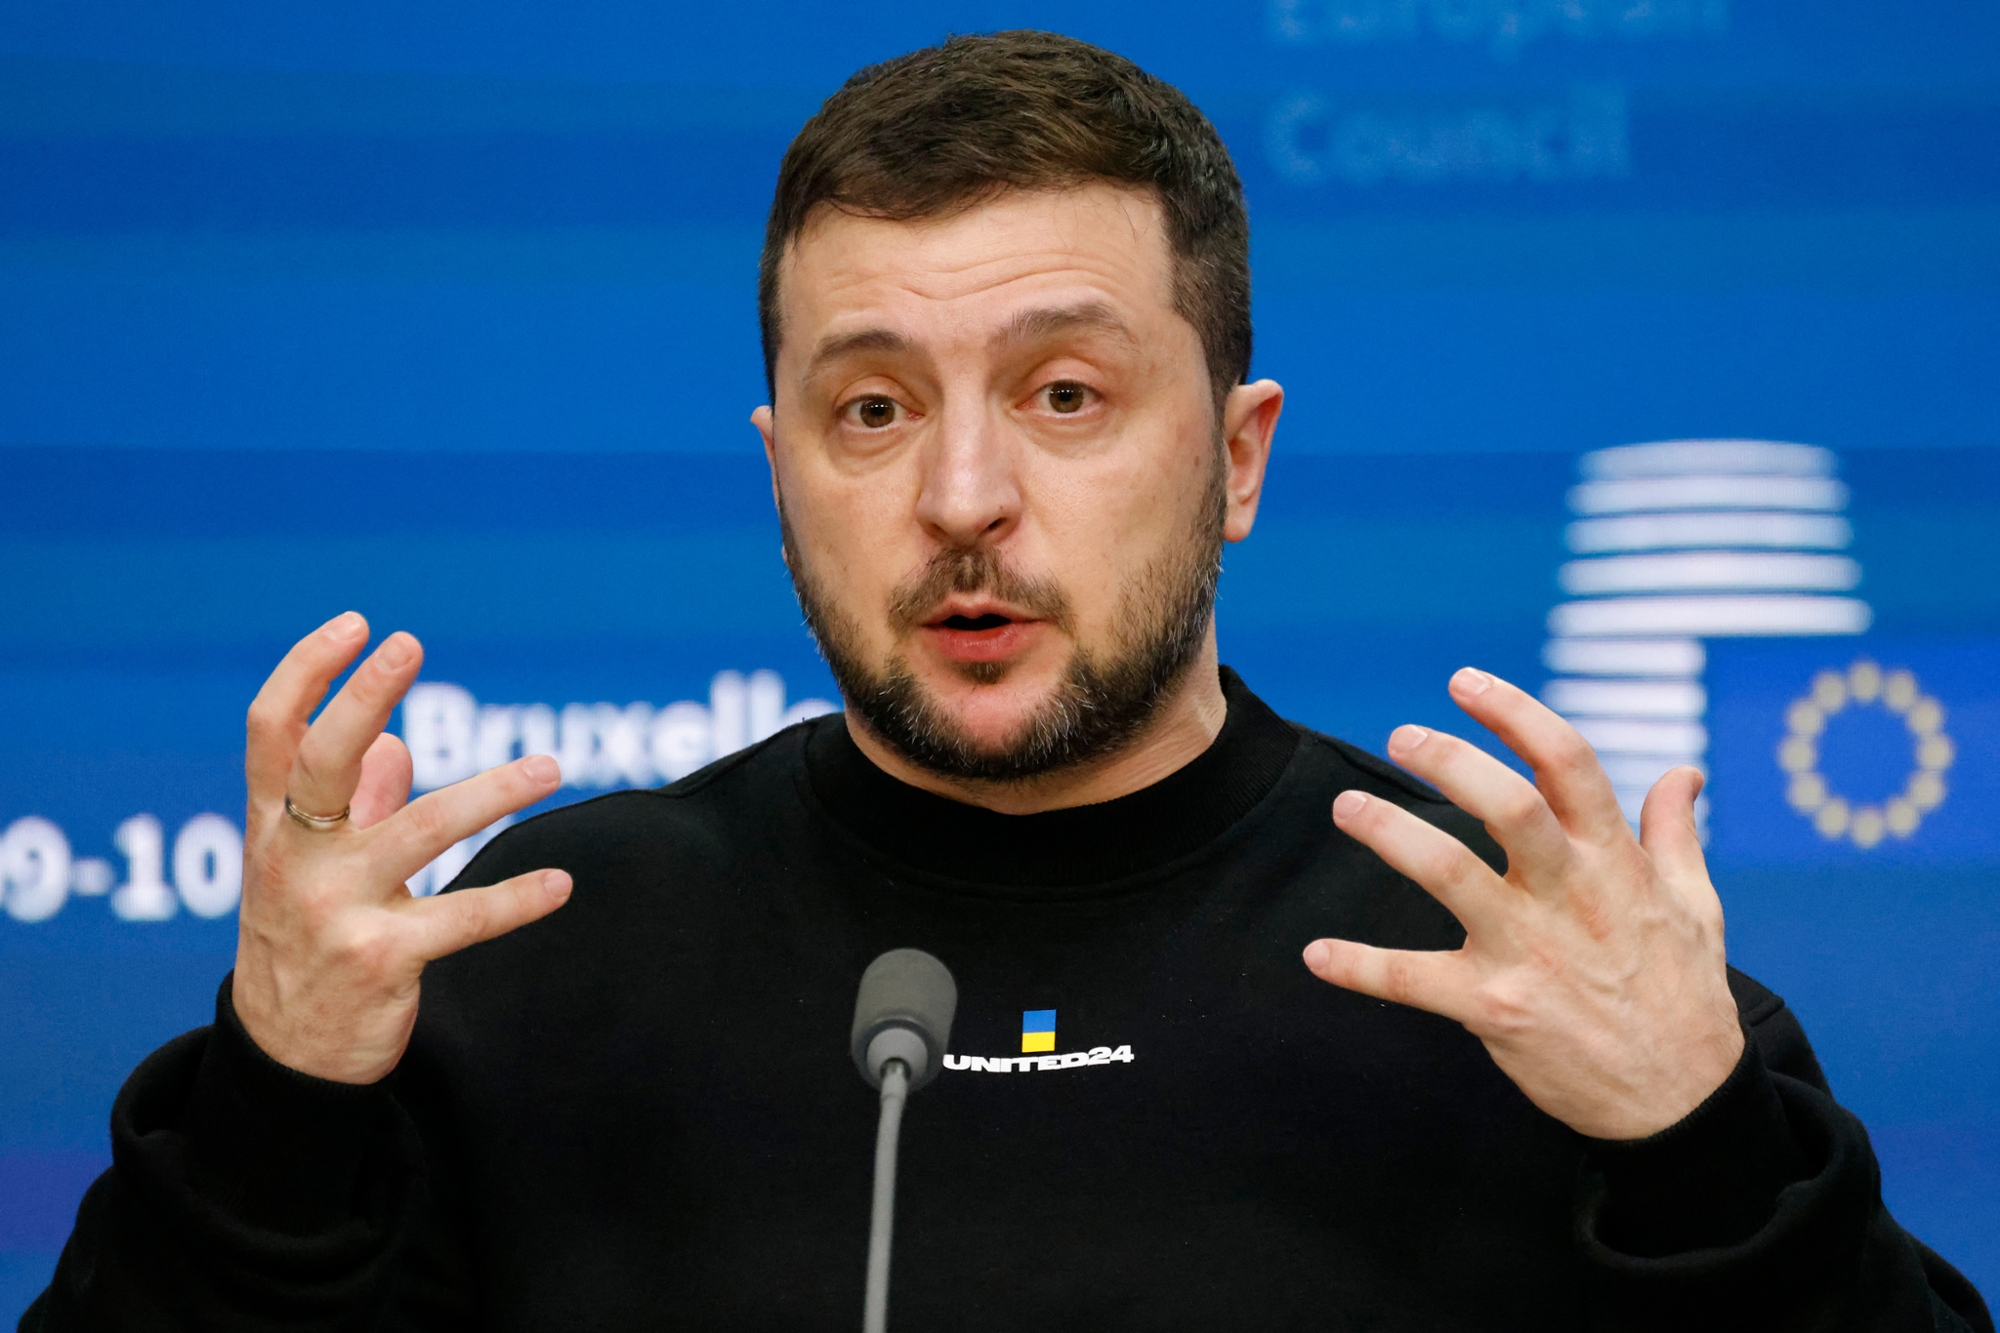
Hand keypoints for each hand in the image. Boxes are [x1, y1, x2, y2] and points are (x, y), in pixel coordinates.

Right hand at [231, 612, 571, 1083]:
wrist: (287, 1058)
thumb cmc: (304, 940)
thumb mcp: (312, 867)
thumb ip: (354, 803)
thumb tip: (396, 741)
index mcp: (272, 826)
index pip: (270, 732)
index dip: (305, 671)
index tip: (355, 624)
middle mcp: (293, 859)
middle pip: (322, 761)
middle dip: (361, 696)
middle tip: (409, 644)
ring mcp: (334, 910)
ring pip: (420, 831)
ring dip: (492, 791)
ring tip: (550, 767)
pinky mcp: (380, 960)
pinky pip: (462, 918)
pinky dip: (517, 898)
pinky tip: (561, 883)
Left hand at [1302, 667, 1743, 1139]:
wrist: (1683, 1103)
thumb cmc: (1685, 996)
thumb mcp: (1697, 907)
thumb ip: (1674, 834)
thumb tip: (1682, 772)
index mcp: (1615, 863)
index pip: (1568, 763)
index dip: (1514, 713)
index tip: (1465, 682)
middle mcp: (1571, 896)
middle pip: (1507, 805)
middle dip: (1450, 760)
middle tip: (1402, 736)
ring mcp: (1531, 951)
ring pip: (1450, 874)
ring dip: (1391, 833)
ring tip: (1347, 807)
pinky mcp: (1495, 1008)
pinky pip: (1414, 982)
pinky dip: (1361, 968)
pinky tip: (1317, 954)